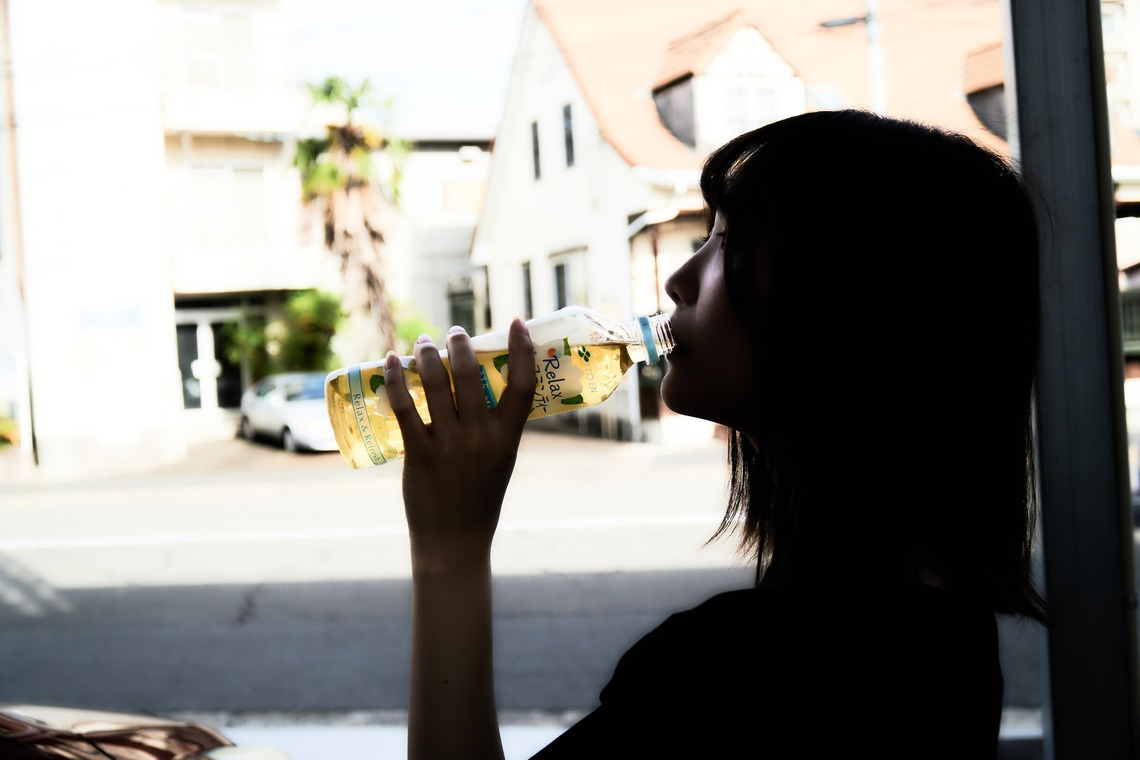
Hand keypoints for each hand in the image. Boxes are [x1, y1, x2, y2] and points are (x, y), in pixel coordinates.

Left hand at [385, 319, 535, 575]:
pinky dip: (396, 379)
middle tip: (453, 332)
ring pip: (435, 384)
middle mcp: (481, 437)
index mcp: (508, 438)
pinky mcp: (419, 453)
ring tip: (422, 342)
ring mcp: (449, 445)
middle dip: (459, 344)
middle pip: (470, 374)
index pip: (523, 384)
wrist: (454, 542)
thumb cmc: (478, 499)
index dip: (523, 349)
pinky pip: (404, 407)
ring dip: (426, 354)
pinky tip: (391, 361)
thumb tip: (482, 387)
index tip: (516, 322)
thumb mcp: (500, 461)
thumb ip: (494, 427)